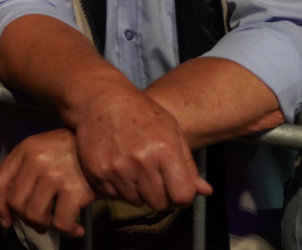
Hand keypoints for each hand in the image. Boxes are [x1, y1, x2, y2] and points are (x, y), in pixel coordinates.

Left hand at [0, 129, 95, 237]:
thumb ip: (25, 169)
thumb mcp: (42, 149)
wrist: (104, 144)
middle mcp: (35, 161)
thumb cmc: (72, 151)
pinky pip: (60, 223)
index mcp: (25, 150)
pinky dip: (68, 231)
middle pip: (16, 203)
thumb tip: (11, 204)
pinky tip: (75, 228)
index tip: (6, 220)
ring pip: (34, 215)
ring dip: (46, 225)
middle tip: (41, 221)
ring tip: (57, 223)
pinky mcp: (73, 190)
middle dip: (27, 219)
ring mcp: (53, 176)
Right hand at [70, 84, 211, 209]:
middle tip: (153, 177)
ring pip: (136, 201)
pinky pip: (113, 194)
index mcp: (164, 149)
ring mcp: (116, 167)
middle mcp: (140, 161)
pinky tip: (117, 167)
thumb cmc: (139, 111)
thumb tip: (206, 192)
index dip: (182, 195)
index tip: (176, 188)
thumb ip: (188, 163)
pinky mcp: (96, 170)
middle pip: (159, 203)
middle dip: (160, 194)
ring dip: (138, 191)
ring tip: (133, 169)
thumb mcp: (171, 129)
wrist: (98, 97)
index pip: (182, 196)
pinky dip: (117, 186)